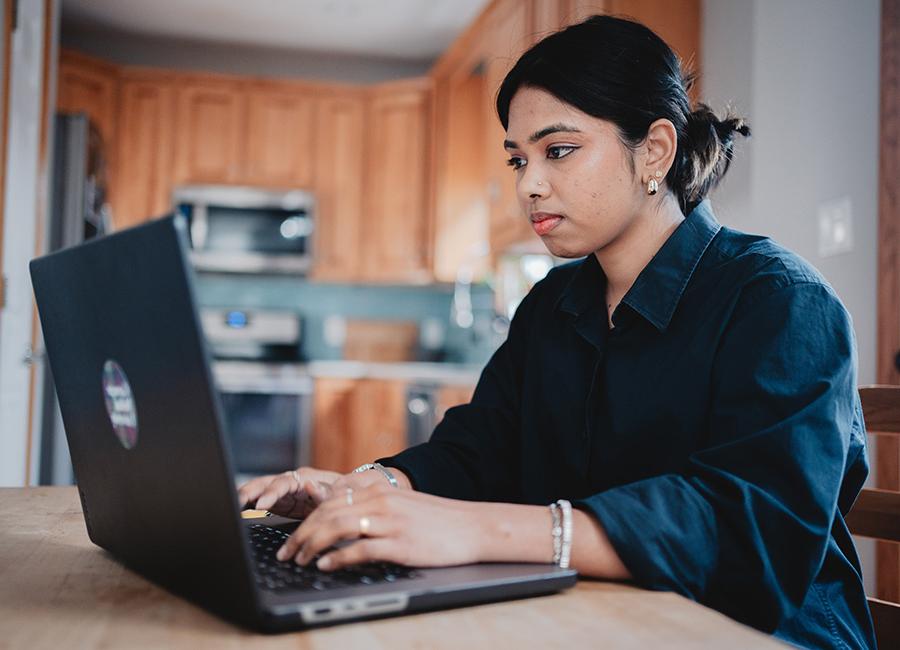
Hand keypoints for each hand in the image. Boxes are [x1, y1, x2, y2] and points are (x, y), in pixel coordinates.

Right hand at [237, 467, 341, 518]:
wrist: (343, 497)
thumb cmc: (341, 494)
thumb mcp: (336, 495)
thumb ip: (323, 493)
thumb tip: (310, 486)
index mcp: (304, 477)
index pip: (283, 483)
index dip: (271, 493)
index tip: (261, 504)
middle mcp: (290, 480)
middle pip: (265, 483)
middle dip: (249, 492)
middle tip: (236, 504)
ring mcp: (281, 489)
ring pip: (258, 489)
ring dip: (244, 496)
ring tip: (230, 506)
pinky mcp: (277, 499)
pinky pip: (258, 498)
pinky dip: (246, 502)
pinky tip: (235, 509)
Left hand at [275, 483, 483, 570]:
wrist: (472, 527)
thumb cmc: (439, 521)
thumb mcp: (403, 508)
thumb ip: (374, 511)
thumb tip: (342, 525)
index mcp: (380, 493)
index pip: (331, 503)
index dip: (306, 520)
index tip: (292, 538)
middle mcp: (381, 503)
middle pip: (328, 514)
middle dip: (301, 535)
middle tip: (286, 553)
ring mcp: (391, 522)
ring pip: (338, 528)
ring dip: (312, 545)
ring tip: (300, 560)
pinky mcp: (400, 543)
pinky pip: (361, 548)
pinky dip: (338, 557)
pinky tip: (326, 565)